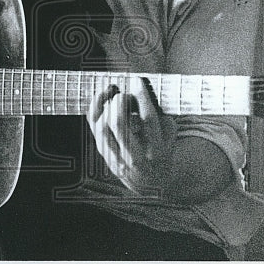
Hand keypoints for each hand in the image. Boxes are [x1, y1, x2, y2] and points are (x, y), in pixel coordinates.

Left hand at [87, 77, 174, 193]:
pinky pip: (94, 128)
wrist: (150, 182)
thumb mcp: (169, 135)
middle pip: (119, 123)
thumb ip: (161, 114)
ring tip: (113, 94)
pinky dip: (95, 109)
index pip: (148, 119)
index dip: (141, 96)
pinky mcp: (105, 156)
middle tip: (125, 95)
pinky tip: (102, 98)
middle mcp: (136, 157)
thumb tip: (141, 90)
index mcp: (158, 151)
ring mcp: (117, 158)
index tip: (136, 80)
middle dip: (120, 101)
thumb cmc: (161, 149)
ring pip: (102, 126)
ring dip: (105, 105)